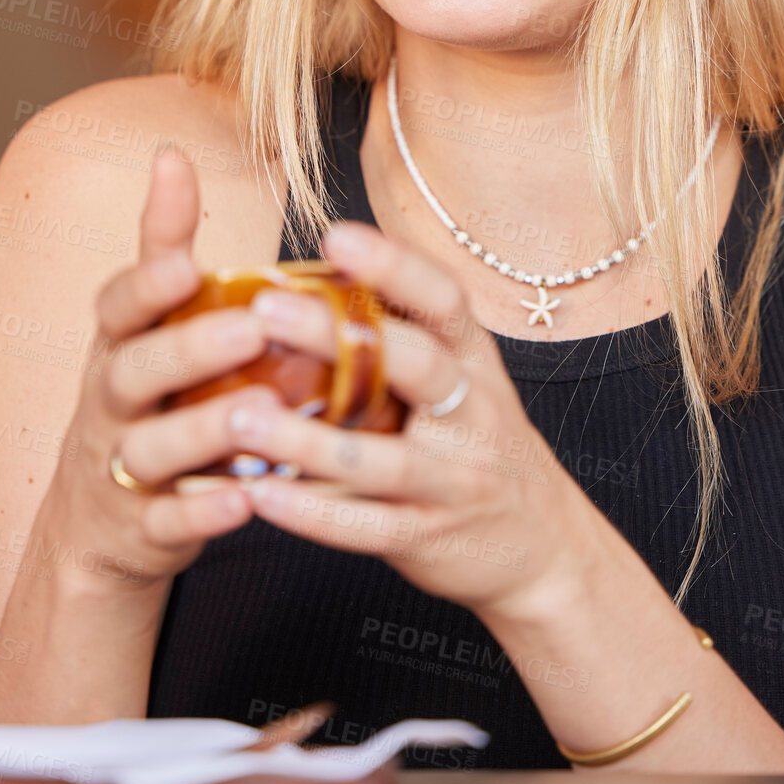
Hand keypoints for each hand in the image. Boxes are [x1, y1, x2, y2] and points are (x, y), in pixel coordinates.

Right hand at [45, 147, 279, 590]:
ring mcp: (119, 469)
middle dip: (188, 350)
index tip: (185, 263)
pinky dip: (204, 515)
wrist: (96, 526)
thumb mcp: (140, 324)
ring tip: (256, 417)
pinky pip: (168, 524)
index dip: (147, 285)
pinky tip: (246, 501)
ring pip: (150, 450)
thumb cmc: (140, 400)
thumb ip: (159, 247)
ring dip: (201, 432)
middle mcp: (110, 403)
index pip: (118, 306)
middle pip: (134, 373)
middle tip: (248, 332)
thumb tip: (172, 153)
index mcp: (117, 346)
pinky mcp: (140, 530)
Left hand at [225, 221, 574, 624]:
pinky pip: (365, 525)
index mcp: (475, 360)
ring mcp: (454, 478)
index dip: (394, 264)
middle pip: (413, 364)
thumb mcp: (463, 380)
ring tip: (238, 415)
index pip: (444, 299)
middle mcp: (473, 412)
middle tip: (264, 310)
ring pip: (379, 458)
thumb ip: (403, 337)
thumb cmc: (477, 443)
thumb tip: (312, 277)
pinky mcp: (428, 536)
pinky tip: (259, 493)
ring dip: (305, 438)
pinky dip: (310, 512)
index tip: (336, 236)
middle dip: (336, 336)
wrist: (544, 547)